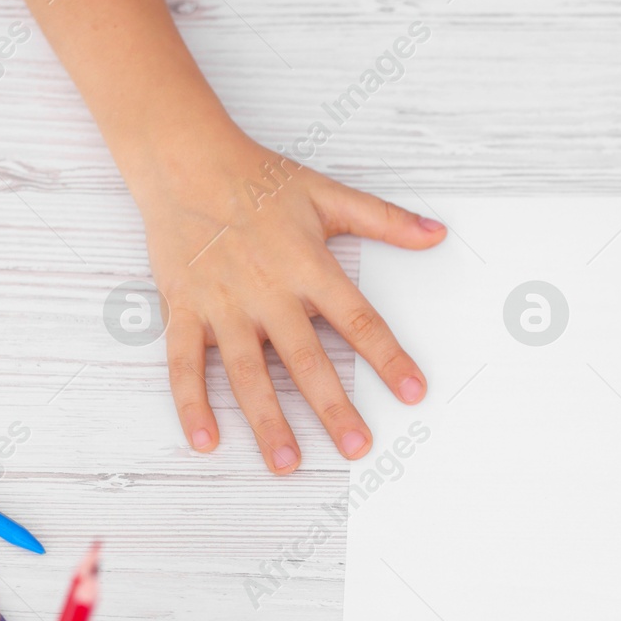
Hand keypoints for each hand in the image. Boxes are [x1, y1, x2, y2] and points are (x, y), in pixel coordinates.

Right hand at [131, 128, 446, 472]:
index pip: (358, 320)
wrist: (182, 157)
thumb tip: (438, 233)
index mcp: (308, 267)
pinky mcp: (183, 308)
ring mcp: (222, 304)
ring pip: (246, 373)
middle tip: (357, 448)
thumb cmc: (258, 179)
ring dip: (267, 421)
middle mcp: (267, 292)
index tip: (413, 391)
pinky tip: (207, 440)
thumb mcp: (328, 195)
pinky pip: (184, 363)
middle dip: (333, 408)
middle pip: (305, 360)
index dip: (388, 357)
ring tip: (288, 463)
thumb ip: (385, 221)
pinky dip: (191, 403)